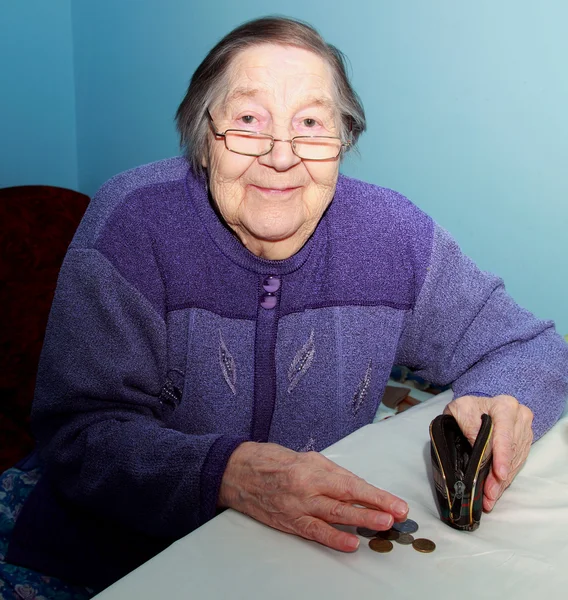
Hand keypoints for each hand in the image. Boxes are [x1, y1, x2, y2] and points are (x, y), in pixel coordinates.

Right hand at [218, 441, 408, 551]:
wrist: (239, 472)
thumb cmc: (273, 462)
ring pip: (334, 515)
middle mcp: (307, 485)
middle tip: (397, 514)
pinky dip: (334, 538)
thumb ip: (331, 474)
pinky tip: (350, 542)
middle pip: (347, 498)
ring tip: (382, 525)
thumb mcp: (306, 458)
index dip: (376, 494)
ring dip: (361, 521)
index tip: (396, 503)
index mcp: (313, 467)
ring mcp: (298, 505)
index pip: (352, 483)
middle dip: (376, 507)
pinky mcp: (289, 521)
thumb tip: (357, 489)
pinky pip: (314, 531)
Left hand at [443, 395, 533, 511]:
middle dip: (499, 475)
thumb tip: (479, 448)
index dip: (502, 454)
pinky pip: (516, 464)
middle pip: (511, 451)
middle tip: (489, 494)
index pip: (505, 433)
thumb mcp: (460, 410)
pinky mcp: (524, 443)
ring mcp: (524, 431)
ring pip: (515, 461)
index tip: (499, 473)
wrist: (477, 407)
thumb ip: (468, 424)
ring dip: (502, 482)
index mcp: (504, 406)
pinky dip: (505, 479)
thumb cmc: (466, 408)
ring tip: (490, 497)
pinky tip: (496, 491)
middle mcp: (519, 417)